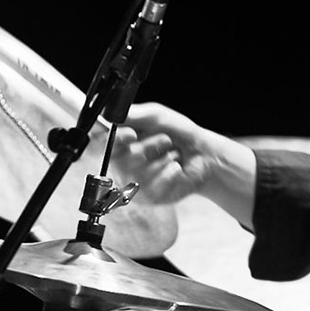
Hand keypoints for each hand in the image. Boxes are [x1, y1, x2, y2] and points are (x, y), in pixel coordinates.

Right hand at [112, 102, 255, 223]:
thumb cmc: (180, 135)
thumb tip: (109, 113)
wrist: (204, 155)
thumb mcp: (158, 116)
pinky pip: (155, 185)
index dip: (114, 140)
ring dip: (163, 159)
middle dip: (148, 147)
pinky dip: (170, 172)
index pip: (105, 143)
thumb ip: (135, 115)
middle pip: (121, 159)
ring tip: (174, 155)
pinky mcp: (150, 197)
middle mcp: (125, 164)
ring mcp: (136, 182)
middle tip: (165, 140)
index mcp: (124, 143)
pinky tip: (177, 169)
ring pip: (140, 173)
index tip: (130, 134)